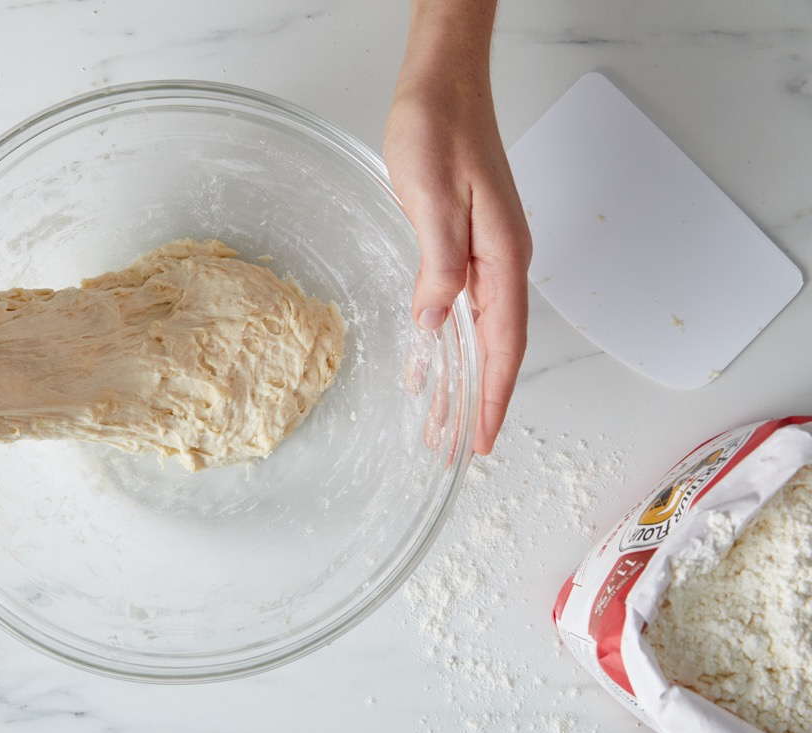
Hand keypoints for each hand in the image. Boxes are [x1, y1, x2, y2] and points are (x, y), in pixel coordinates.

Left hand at [383, 7, 531, 455]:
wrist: (443, 84)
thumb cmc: (439, 129)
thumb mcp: (432, 199)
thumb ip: (440, 265)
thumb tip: (435, 320)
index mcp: (502, 255)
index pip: (503, 344)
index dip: (491, 396)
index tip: (479, 438)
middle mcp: (503, 260)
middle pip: (495, 347)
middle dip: (477, 399)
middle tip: (454, 445)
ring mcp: (488, 252)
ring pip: (479, 331)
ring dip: (462, 375)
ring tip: (440, 419)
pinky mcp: (468, 242)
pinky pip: (464, 306)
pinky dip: (450, 339)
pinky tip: (432, 357)